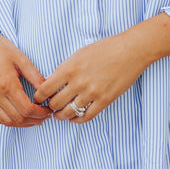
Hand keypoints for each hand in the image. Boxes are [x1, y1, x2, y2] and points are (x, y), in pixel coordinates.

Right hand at [0, 11, 51, 126]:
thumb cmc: (1, 48)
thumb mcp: (22, 59)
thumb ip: (35, 77)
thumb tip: (49, 91)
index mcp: (6, 84)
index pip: (26, 109)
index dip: (40, 113)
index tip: (49, 110)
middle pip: (17, 118)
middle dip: (34, 120)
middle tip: (45, 116)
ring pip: (6, 121)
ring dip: (22, 123)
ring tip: (34, 119)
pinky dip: (9, 121)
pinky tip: (19, 116)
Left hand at [33, 33, 148, 123]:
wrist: (130, 51)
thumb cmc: (105, 48)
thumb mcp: (80, 53)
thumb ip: (65, 68)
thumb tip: (52, 82)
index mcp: (70, 68)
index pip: (45, 89)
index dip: (39, 97)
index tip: (39, 98)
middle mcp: (79, 82)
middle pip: (55, 104)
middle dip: (50, 107)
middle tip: (49, 107)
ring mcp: (92, 93)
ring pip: (68, 113)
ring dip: (61, 116)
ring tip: (60, 114)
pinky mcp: (105, 100)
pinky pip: (86, 117)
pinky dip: (77, 120)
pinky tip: (74, 117)